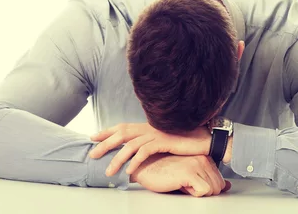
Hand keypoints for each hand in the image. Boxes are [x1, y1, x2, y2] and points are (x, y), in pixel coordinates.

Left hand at [89, 122, 210, 175]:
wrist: (205, 139)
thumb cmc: (186, 141)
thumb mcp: (165, 140)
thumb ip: (152, 142)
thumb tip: (138, 151)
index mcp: (149, 125)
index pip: (123, 126)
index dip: (107, 130)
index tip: (94, 136)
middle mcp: (150, 127)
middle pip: (122, 133)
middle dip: (105, 144)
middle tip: (92, 154)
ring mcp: (156, 133)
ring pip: (130, 146)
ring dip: (117, 159)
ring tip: (108, 171)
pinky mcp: (164, 141)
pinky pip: (144, 152)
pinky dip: (135, 162)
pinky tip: (129, 172)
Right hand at [130, 153, 231, 196]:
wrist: (145, 167)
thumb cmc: (164, 171)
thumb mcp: (190, 175)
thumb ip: (209, 179)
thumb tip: (228, 186)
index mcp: (204, 157)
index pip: (220, 181)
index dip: (206, 188)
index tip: (191, 183)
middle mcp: (203, 158)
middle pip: (218, 186)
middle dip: (204, 191)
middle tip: (186, 185)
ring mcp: (197, 164)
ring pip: (213, 190)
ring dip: (197, 192)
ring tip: (183, 183)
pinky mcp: (189, 172)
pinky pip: (204, 191)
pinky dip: (193, 193)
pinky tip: (181, 185)